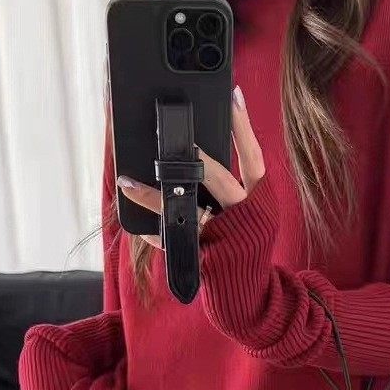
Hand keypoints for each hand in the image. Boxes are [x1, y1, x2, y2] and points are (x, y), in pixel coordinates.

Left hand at [116, 86, 265, 249]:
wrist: (251, 292)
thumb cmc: (247, 243)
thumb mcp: (254, 213)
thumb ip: (238, 185)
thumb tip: (204, 149)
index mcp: (261, 201)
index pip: (254, 159)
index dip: (244, 129)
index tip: (233, 97)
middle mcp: (246, 216)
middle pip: (222, 182)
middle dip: (201, 161)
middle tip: (181, 141)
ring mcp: (225, 238)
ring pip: (189, 212)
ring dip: (155, 197)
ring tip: (128, 182)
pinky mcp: (206, 259)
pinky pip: (175, 243)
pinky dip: (157, 234)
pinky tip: (139, 226)